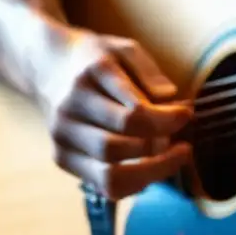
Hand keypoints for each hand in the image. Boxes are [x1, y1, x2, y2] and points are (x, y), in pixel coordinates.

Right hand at [30, 23, 192, 200]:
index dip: (167, 122)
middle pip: (118, 147)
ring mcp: (62, 138)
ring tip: (174, 157)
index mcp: (88, 78)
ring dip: (151, 172)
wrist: (48, 65)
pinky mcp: (62, 158)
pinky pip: (103, 185)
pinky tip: (152, 169)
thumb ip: (149, 71)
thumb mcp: (124, 49)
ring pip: (109, 174)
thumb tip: (171, 98)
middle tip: (184, 144)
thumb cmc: (97, 59)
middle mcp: (69, 110)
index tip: (187, 116)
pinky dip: (134, 183)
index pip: (132, 114)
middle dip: (161, 152)